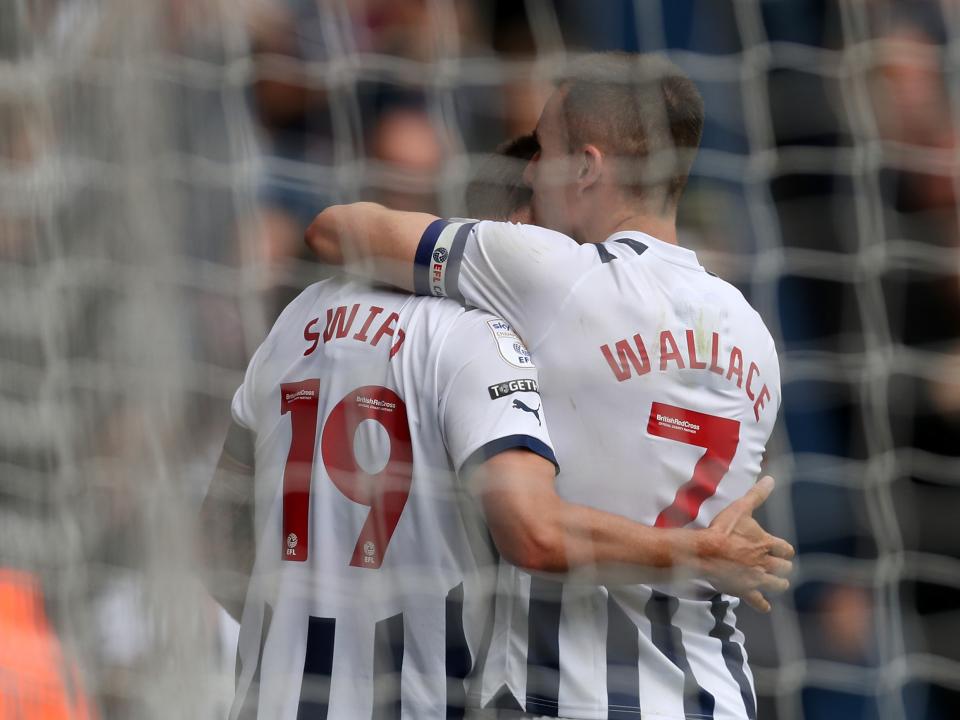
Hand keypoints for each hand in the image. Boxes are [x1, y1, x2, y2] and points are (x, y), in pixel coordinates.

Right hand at [699, 476, 794, 612]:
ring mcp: (756, 578)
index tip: (783, 550)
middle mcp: (765, 562)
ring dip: (778, 584)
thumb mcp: (740, 508)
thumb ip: (757, 495)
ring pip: (777, 585)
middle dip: (783, 567)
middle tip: (781, 567)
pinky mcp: (745, 590)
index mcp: (766, 543)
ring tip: (778, 583)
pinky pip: (758, 601)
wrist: (706, 551)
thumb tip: (770, 479)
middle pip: (784, 568)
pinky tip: (765, 606)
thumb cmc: (723, 530)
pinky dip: (762, 604)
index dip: (784, 549)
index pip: (785, 548)